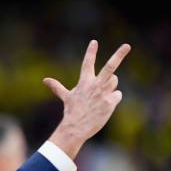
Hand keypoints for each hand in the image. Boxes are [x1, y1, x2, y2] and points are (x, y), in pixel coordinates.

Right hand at [45, 40, 130, 158]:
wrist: (75, 128)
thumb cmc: (71, 112)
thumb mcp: (66, 97)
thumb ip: (57, 87)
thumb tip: (44, 80)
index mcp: (84, 82)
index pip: (87, 63)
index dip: (90, 52)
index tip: (94, 42)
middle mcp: (94, 85)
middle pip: (110, 67)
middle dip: (119, 55)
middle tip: (127, 46)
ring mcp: (103, 93)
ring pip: (114, 81)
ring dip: (110, 87)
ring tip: (100, 97)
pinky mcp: (110, 102)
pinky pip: (117, 95)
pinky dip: (113, 100)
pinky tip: (104, 107)